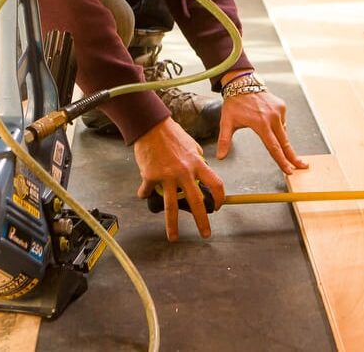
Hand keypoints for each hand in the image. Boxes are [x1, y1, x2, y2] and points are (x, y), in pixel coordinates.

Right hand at [134, 117, 224, 240]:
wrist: (151, 125)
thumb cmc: (172, 134)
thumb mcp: (192, 146)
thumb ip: (197, 161)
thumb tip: (202, 174)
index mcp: (197, 163)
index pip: (215, 184)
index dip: (219, 197)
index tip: (217, 207)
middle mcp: (184, 172)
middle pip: (196, 201)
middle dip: (202, 221)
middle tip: (205, 234)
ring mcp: (166, 175)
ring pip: (171, 206)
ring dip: (172, 225)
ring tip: (174, 237)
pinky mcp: (150, 176)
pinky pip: (147, 191)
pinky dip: (145, 193)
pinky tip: (144, 194)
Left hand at [217, 89, 308, 173]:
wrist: (242, 84)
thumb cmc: (234, 104)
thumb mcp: (226, 122)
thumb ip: (224, 141)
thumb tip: (220, 157)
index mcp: (261, 124)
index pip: (274, 148)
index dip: (281, 161)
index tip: (289, 170)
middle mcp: (273, 118)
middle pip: (285, 143)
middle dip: (293, 157)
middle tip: (303, 166)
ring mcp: (279, 111)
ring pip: (283, 132)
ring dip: (280, 139)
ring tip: (263, 129)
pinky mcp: (282, 106)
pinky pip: (282, 122)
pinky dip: (278, 126)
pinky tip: (268, 120)